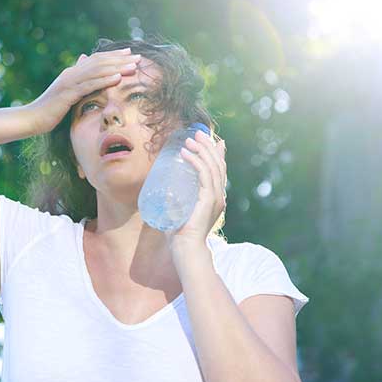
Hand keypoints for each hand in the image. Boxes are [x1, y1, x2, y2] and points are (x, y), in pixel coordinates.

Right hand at [23, 48, 141, 133]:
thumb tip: (83, 74)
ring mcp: (69, 82)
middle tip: (139, 57)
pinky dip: (105, 80)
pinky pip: (89, 85)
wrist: (31, 119)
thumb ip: (77, 85)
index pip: (96, 60)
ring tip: (134, 66)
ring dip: (117, 67)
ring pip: (97, 71)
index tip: (130, 53)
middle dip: (120, 59)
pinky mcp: (68, 93)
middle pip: (100, 62)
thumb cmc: (49, 111)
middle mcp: (71, 74)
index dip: (114, 55)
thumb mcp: (66, 96)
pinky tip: (118, 78)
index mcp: (72, 73)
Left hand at [169, 130, 227, 257]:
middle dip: (208, 146)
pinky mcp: (209, 200)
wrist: (185, 248)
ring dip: (201, 150)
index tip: (210, 140)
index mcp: (214, 198)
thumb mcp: (178, 210)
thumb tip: (162, 192)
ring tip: (189, 140)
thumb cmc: (179, 233)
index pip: (219, 170)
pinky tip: (186, 153)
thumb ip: (174, 201)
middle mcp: (219, 196)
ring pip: (212, 166)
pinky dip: (195, 162)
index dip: (216, 153)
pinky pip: (204, 175)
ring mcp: (216, 198)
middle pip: (218, 164)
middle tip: (197, 133)